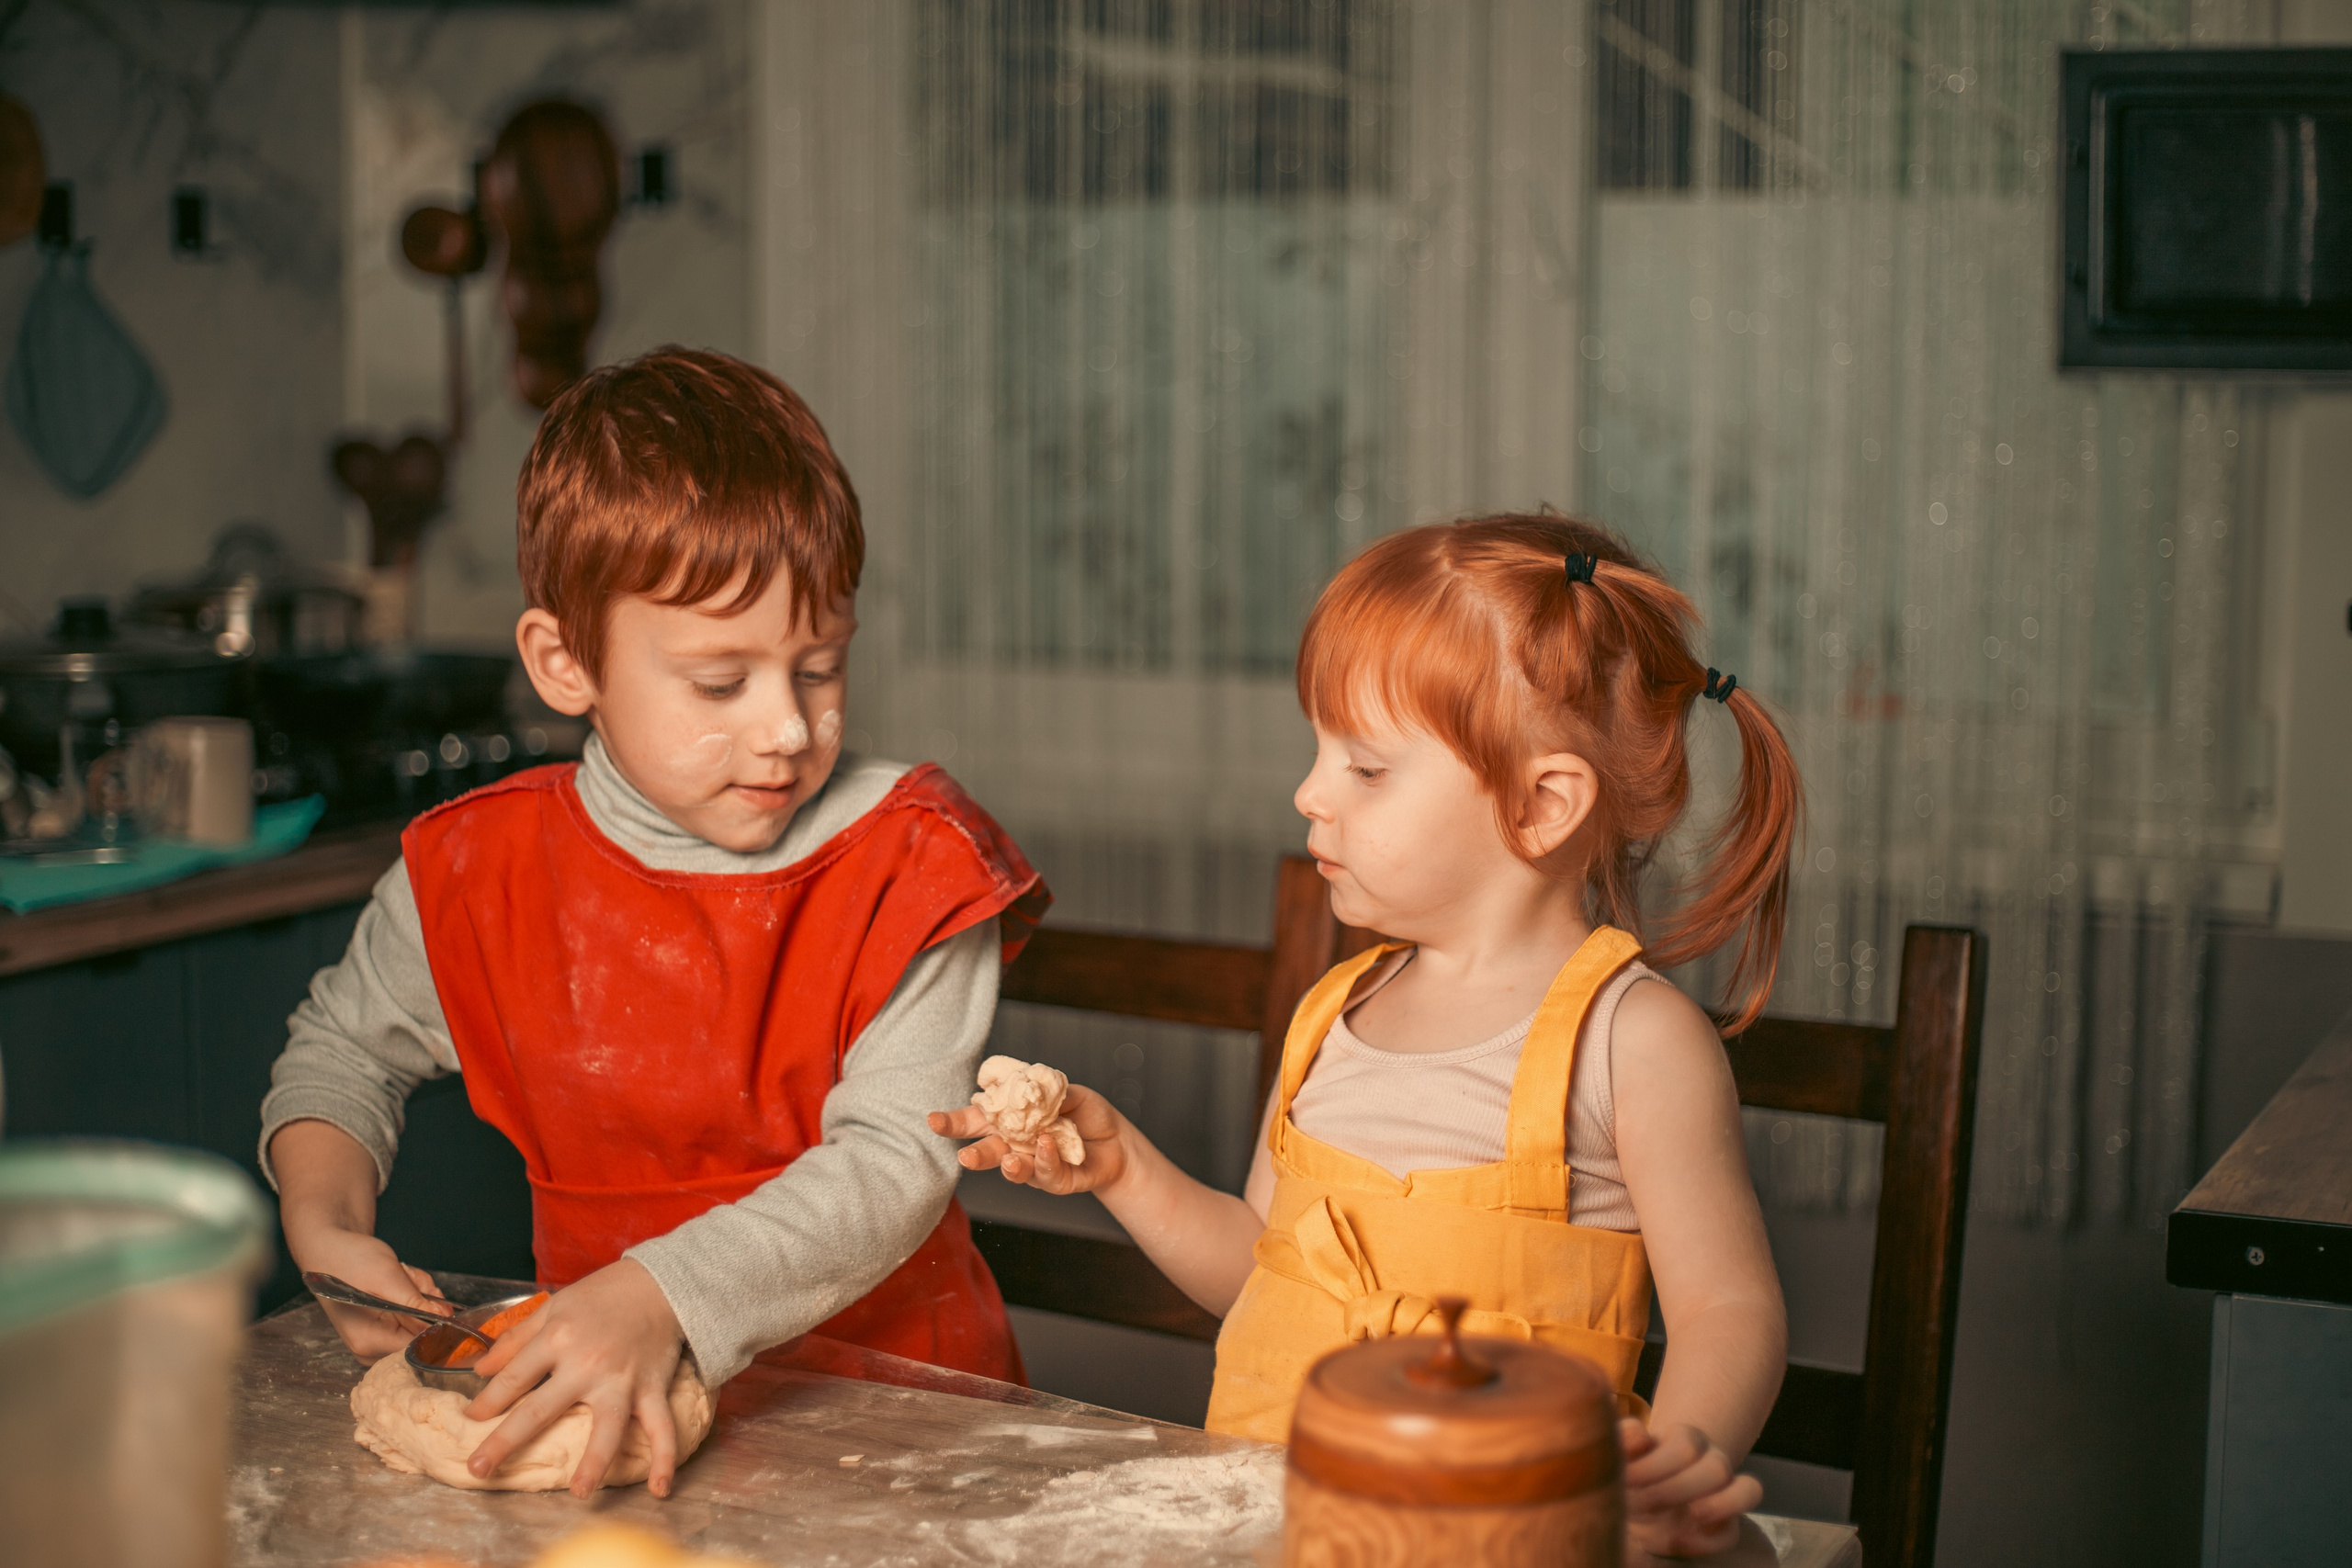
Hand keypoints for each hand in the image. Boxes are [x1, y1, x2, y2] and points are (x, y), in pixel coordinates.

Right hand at [282, 1218, 450, 1361]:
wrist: (328, 1248)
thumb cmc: (349, 1260)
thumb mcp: (388, 1278)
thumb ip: (417, 1304)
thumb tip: (446, 1319)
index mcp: (369, 1342)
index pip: (418, 1345)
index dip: (435, 1321)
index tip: (432, 1297)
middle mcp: (369, 1348)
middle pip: (420, 1332)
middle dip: (423, 1301)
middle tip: (408, 1278)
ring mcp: (374, 1339)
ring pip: (419, 1320)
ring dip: (418, 1293)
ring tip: (400, 1274)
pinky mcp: (380, 1327)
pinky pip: (410, 1314)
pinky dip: (411, 1294)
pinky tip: (398, 1279)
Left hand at [462, 1258, 685, 1497]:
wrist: (659, 1283)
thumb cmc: (601, 1295)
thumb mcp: (554, 1307)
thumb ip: (516, 1339)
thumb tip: (478, 1369)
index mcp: (558, 1339)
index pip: (513, 1378)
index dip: (487, 1402)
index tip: (470, 1420)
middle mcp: (587, 1363)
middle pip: (540, 1410)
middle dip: (505, 1442)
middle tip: (477, 1470)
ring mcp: (622, 1380)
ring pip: (607, 1427)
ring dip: (594, 1462)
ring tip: (579, 1493)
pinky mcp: (652, 1389)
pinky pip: (661, 1427)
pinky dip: (665, 1458)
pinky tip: (660, 1488)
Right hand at [928, 1081, 1128, 1195]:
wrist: (1116, 1141)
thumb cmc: (1085, 1112)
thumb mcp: (1068, 1092)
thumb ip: (1046, 1091)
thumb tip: (1028, 1089)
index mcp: (1009, 1119)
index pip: (978, 1118)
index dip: (955, 1121)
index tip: (932, 1120)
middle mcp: (1015, 1145)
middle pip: (988, 1149)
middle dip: (973, 1155)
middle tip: (964, 1158)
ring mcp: (1032, 1165)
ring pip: (1013, 1169)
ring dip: (1007, 1166)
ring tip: (1008, 1161)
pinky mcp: (1054, 1181)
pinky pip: (1046, 1173)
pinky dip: (1045, 1159)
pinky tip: (1047, 1145)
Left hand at [1619, 1417, 1763, 1557]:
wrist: (1637, 1505)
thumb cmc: (1629, 1474)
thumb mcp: (1621, 1455)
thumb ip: (1625, 1440)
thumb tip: (1641, 1437)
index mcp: (1683, 1439)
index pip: (1686, 1444)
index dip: (1655, 1465)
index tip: (1624, 1480)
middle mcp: (1711, 1461)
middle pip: (1717, 1467)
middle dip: (1675, 1490)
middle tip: (1640, 1504)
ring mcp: (1724, 1494)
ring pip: (1747, 1489)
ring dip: (1714, 1507)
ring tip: (1685, 1515)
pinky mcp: (1727, 1528)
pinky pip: (1733, 1533)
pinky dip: (1713, 1539)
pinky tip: (1680, 1541)